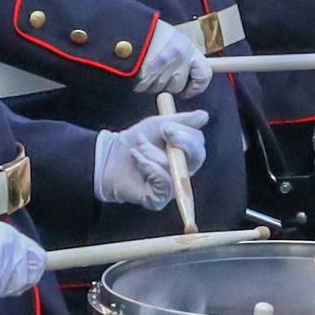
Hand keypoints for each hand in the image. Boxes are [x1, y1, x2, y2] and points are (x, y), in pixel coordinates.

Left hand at [95, 112, 209, 210]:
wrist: (110, 155)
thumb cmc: (136, 141)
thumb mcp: (158, 125)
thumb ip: (182, 121)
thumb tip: (204, 115)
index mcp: (186, 155)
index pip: (199, 145)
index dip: (187, 135)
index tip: (168, 126)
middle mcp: (183, 172)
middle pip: (197, 158)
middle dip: (181, 142)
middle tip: (164, 132)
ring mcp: (172, 187)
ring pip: (177, 168)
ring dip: (155, 154)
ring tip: (140, 148)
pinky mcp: (158, 199)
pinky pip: (164, 183)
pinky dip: (150, 168)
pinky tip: (138, 161)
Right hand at [132, 24, 211, 98]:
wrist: (126, 24)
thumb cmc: (147, 30)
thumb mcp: (171, 37)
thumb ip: (182, 56)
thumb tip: (186, 76)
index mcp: (188, 48)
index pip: (204, 75)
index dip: (196, 87)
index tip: (187, 91)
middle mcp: (179, 57)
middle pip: (178, 85)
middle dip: (167, 84)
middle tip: (157, 74)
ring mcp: (162, 66)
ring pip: (160, 88)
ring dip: (152, 83)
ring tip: (145, 68)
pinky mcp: (146, 73)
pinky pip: (145, 87)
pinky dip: (139, 83)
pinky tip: (137, 71)